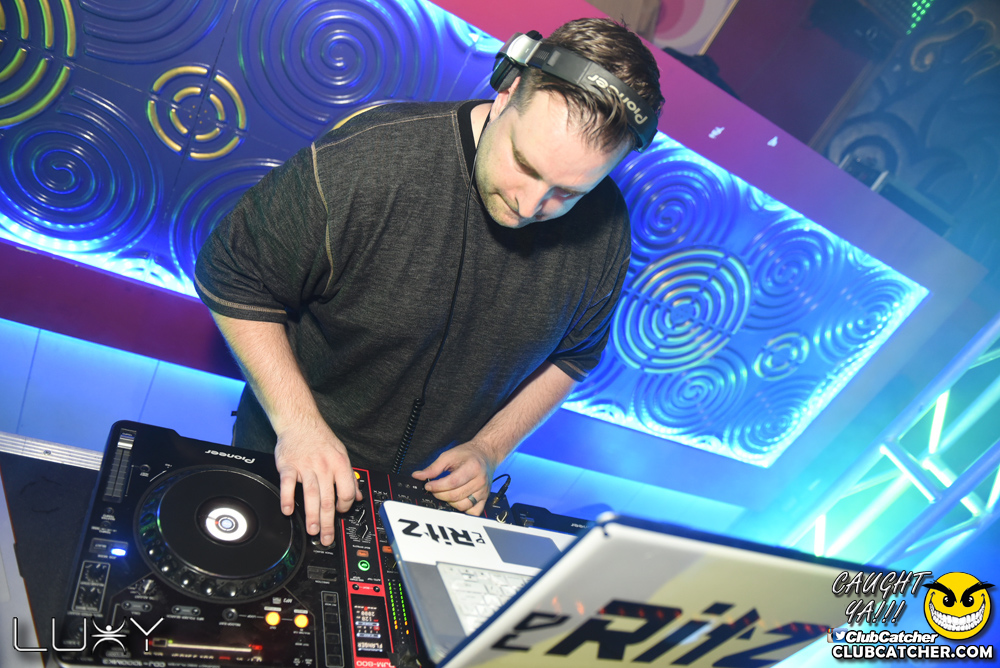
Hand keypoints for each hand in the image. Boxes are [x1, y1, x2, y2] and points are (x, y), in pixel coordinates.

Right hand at [273, 421, 360, 545]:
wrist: (300, 422)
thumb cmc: (321, 439)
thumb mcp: (341, 455)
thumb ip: (349, 477)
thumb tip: (358, 496)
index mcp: (340, 464)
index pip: (347, 492)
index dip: (346, 506)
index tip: (340, 514)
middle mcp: (324, 467)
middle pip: (328, 499)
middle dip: (329, 521)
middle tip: (327, 537)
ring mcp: (306, 466)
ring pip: (311, 495)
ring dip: (312, 515)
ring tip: (313, 530)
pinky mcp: (288, 466)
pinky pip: (288, 484)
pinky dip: (287, 498)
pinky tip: (288, 511)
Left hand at [412, 441, 494, 515]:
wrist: (485, 454)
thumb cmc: (468, 454)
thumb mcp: (449, 455)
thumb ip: (433, 467)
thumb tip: (418, 476)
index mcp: (473, 467)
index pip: (452, 482)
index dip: (437, 486)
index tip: (428, 485)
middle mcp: (480, 481)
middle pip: (456, 496)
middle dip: (440, 494)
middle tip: (434, 489)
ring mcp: (483, 491)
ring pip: (463, 506)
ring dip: (449, 502)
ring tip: (445, 494)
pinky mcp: (484, 498)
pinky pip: (473, 512)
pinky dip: (463, 510)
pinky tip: (457, 501)